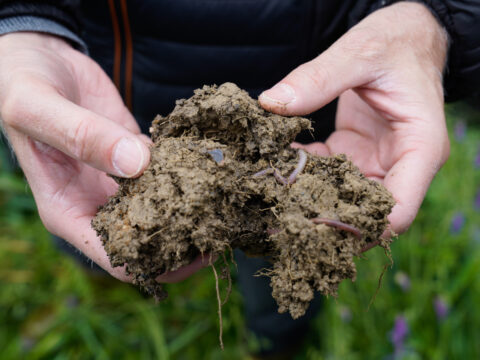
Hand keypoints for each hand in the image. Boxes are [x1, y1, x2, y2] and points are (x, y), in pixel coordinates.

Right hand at [0, 33, 207, 280]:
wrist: (37, 58)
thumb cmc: (21, 85)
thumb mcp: (37, 108)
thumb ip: (82, 136)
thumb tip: (137, 164)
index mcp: (68, 211)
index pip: (118, 260)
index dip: (159, 264)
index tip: (199, 249)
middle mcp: (97, 202)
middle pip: (149, 241)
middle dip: (186, 238)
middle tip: (226, 224)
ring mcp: (119, 180)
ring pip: (163, 206)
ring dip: (193, 205)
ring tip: (229, 196)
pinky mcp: (137, 154)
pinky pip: (168, 169)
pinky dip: (189, 168)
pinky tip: (213, 160)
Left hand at [259, 2, 448, 233]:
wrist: (403, 38)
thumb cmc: (396, 43)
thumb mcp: (361, 53)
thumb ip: (318, 78)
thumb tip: (271, 103)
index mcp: (420, 148)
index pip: (399, 210)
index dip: (360, 229)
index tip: (315, 229)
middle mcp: (400, 164)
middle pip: (367, 213)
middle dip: (325, 220)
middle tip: (280, 222)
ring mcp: (375, 162)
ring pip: (342, 197)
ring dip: (308, 200)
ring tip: (269, 200)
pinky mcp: (353, 154)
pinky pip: (325, 172)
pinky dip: (300, 173)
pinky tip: (273, 166)